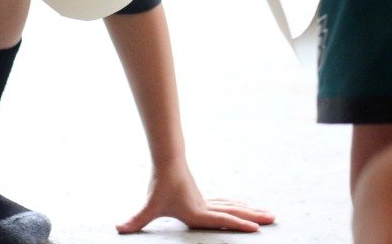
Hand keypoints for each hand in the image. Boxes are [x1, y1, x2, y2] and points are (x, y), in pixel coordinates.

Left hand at [116, 165, 274, 233]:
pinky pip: (226, 203)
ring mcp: (207, 201)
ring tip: (268, 214)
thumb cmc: (159, 186)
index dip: (239, 225)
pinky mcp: (204, 197)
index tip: (257, 229)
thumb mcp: (148, 207)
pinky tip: (244, 206)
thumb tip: (118, 229)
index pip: (222, 220)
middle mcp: (206, 207)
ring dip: (250, 210)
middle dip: (254, 217)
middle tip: (273, 218)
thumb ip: (135, 220)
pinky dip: (238, 205)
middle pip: (234, 211)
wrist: (166, 161)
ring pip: (233, 206)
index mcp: (197, 213)